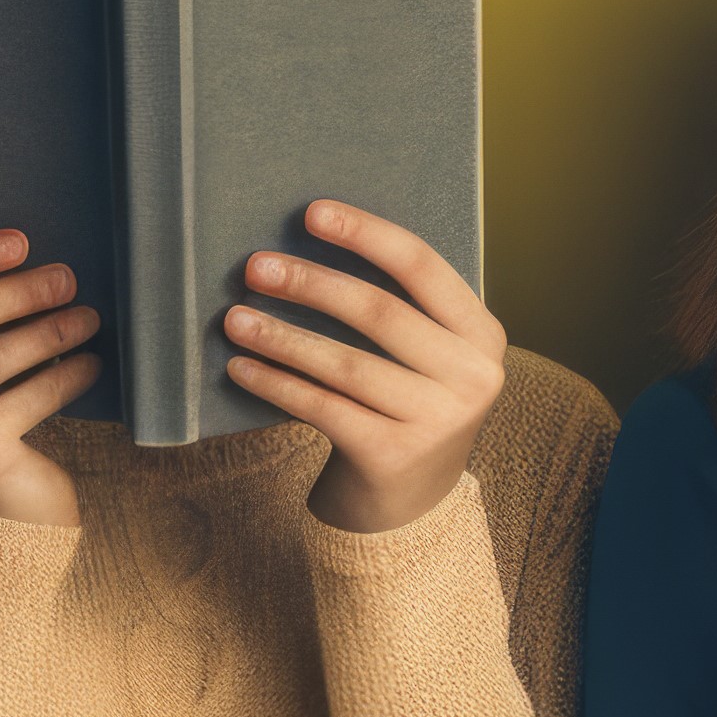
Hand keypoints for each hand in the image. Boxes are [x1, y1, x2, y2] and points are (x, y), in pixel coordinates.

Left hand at [222, 201, 505, 534]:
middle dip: (310, 284)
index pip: (423, 266)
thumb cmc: (403, 405)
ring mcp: (437, 421)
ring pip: (346, 364)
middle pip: (380, 312)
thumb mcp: (425, 355)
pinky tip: (241, 367)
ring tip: (234, 318)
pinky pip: (323, 408)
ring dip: (282, 337)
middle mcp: (472, 377)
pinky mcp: (395, 458)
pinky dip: (277, 384)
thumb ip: (396, 307)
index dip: (366, 234)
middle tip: (255, 267)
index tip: (311, 212)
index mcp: (482, 335)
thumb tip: (307, 242)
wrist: (412, 504)